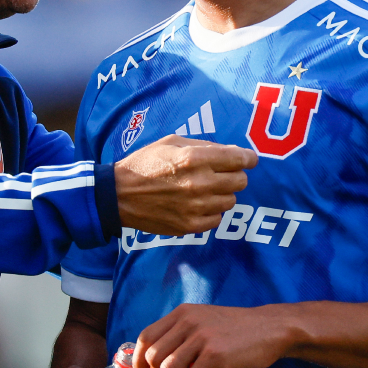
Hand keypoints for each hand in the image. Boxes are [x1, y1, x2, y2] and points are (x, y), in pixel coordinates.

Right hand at [114, 135, 254, 235]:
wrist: (119, 195)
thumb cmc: (146, 163)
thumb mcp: (172, 142)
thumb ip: (204, 145)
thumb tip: (232, 151)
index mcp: (195, 158)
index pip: (239, 159)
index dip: (248, 158)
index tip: (248, 159)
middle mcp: (199, 183)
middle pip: (240, 181)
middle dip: (234, 175)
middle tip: (220, 174)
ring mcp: (196, 207)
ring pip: (231, 201)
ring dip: (222, 194)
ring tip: (204, 190)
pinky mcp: (190, 225)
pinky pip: (217, 219)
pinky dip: (212, 211)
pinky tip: (197, 204)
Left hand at [134, 304, 292, 367]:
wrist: (270, 328)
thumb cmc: (235, 330)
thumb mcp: (202, 320)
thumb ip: (179, 332)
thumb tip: (152, 358)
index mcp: (181, 313)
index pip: (145, 336)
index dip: (138, 360)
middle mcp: (187, 321)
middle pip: (154, 356)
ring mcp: (201, 336)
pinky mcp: (215, 353)